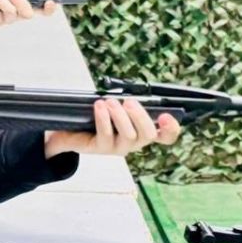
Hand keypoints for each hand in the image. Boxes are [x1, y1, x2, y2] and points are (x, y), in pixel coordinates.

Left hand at [43, 99, 180, 158]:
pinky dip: (104, 118)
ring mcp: (119, 147)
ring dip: (120, 116)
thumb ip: (129, 103)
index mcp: (143, 131)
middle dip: (140, 116)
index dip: (171, 128)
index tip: (166, 116)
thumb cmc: (99, 116)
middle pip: (148, 134)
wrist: (71, 131)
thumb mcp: (117, 107)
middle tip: (129, 102)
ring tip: (110, 102)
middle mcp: (134, 142)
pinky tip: (99, 106)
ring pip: (129, 135)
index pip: (166, 136)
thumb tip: (133, 94)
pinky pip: (106, 135)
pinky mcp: (102, 148)